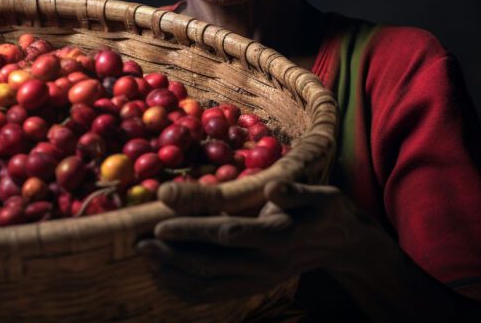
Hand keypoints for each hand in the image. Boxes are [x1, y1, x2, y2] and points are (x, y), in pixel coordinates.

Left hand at [134, 180, 378, 303]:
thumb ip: (295, 193)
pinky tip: (164, 277)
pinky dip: (186, 289)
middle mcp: (265, 263)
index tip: (161, 221)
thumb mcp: (320, 196)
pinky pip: (214, 294)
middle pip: (212, 263)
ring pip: (209, 283)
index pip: (228, 233)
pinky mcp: (251, 288)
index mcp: (279, 236)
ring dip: (174, 273)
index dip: (193, 229)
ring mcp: (257, 280)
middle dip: (172, 254)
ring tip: (145, 257)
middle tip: (140, 242)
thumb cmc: (325, 211)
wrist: (340, 246)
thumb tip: (273, 186)